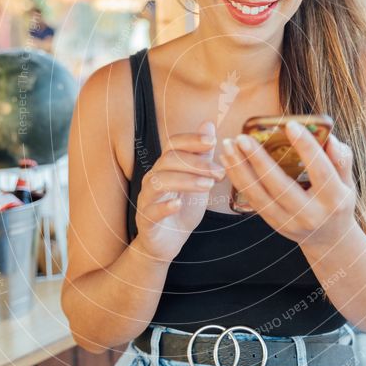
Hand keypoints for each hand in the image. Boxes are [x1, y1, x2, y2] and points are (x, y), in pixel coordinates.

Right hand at [135, 120, 224, 263]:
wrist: (169, 242)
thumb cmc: (183, 208)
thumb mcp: (199, 180)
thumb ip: (203, 154)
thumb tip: (208, 123)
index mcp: (166, 166)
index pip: (173, 143)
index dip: (191, 140)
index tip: (212, 141)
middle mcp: (153, 178)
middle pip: (168, 160)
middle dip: (196, 163)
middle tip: (219, 172)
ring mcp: (147, 198)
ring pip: (159, 182)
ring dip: (185, 181)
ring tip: (208, 186)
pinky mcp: (146, 220)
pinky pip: (151, 210)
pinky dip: (164, 205)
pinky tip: (178, 204)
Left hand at [219, 120, 356, 248]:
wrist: (329, 239)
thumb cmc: (338, 202)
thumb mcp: (348, 182)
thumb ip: (341, 160)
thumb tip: (329, 138)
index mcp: (334, 199)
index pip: (320, 171)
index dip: (306, 147)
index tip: (290, 125)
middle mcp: (310, 214)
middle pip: (280, 186)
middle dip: (259, 160)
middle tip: (242, 138)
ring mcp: (289, 222)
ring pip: (259, 195)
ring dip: (240, 169)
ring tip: (228, 146)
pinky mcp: (273, 224)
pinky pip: (252, 201)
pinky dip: (238, 180)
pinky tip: (228, 161)